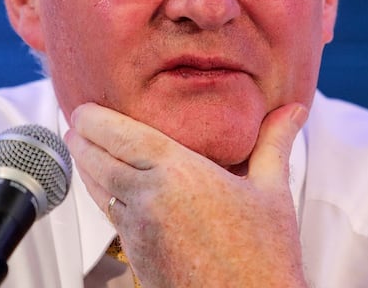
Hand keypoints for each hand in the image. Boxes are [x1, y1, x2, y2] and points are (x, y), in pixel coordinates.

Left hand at [65, 102, 308, 287]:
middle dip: (82, 140)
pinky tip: (110, 193)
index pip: (121, 136)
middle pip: (99, 161)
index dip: (95, 119)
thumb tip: (291, 111)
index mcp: (179, 174)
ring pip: (99, 191)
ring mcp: (139, 232)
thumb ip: (275, 143)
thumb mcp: (272, 191)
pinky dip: (103, 198)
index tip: (84, 108)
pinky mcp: (137, 258)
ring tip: (83, 151)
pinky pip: (112, 219)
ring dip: (86, 168)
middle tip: (75, 124)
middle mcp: (150, 200)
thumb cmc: (264, 260)